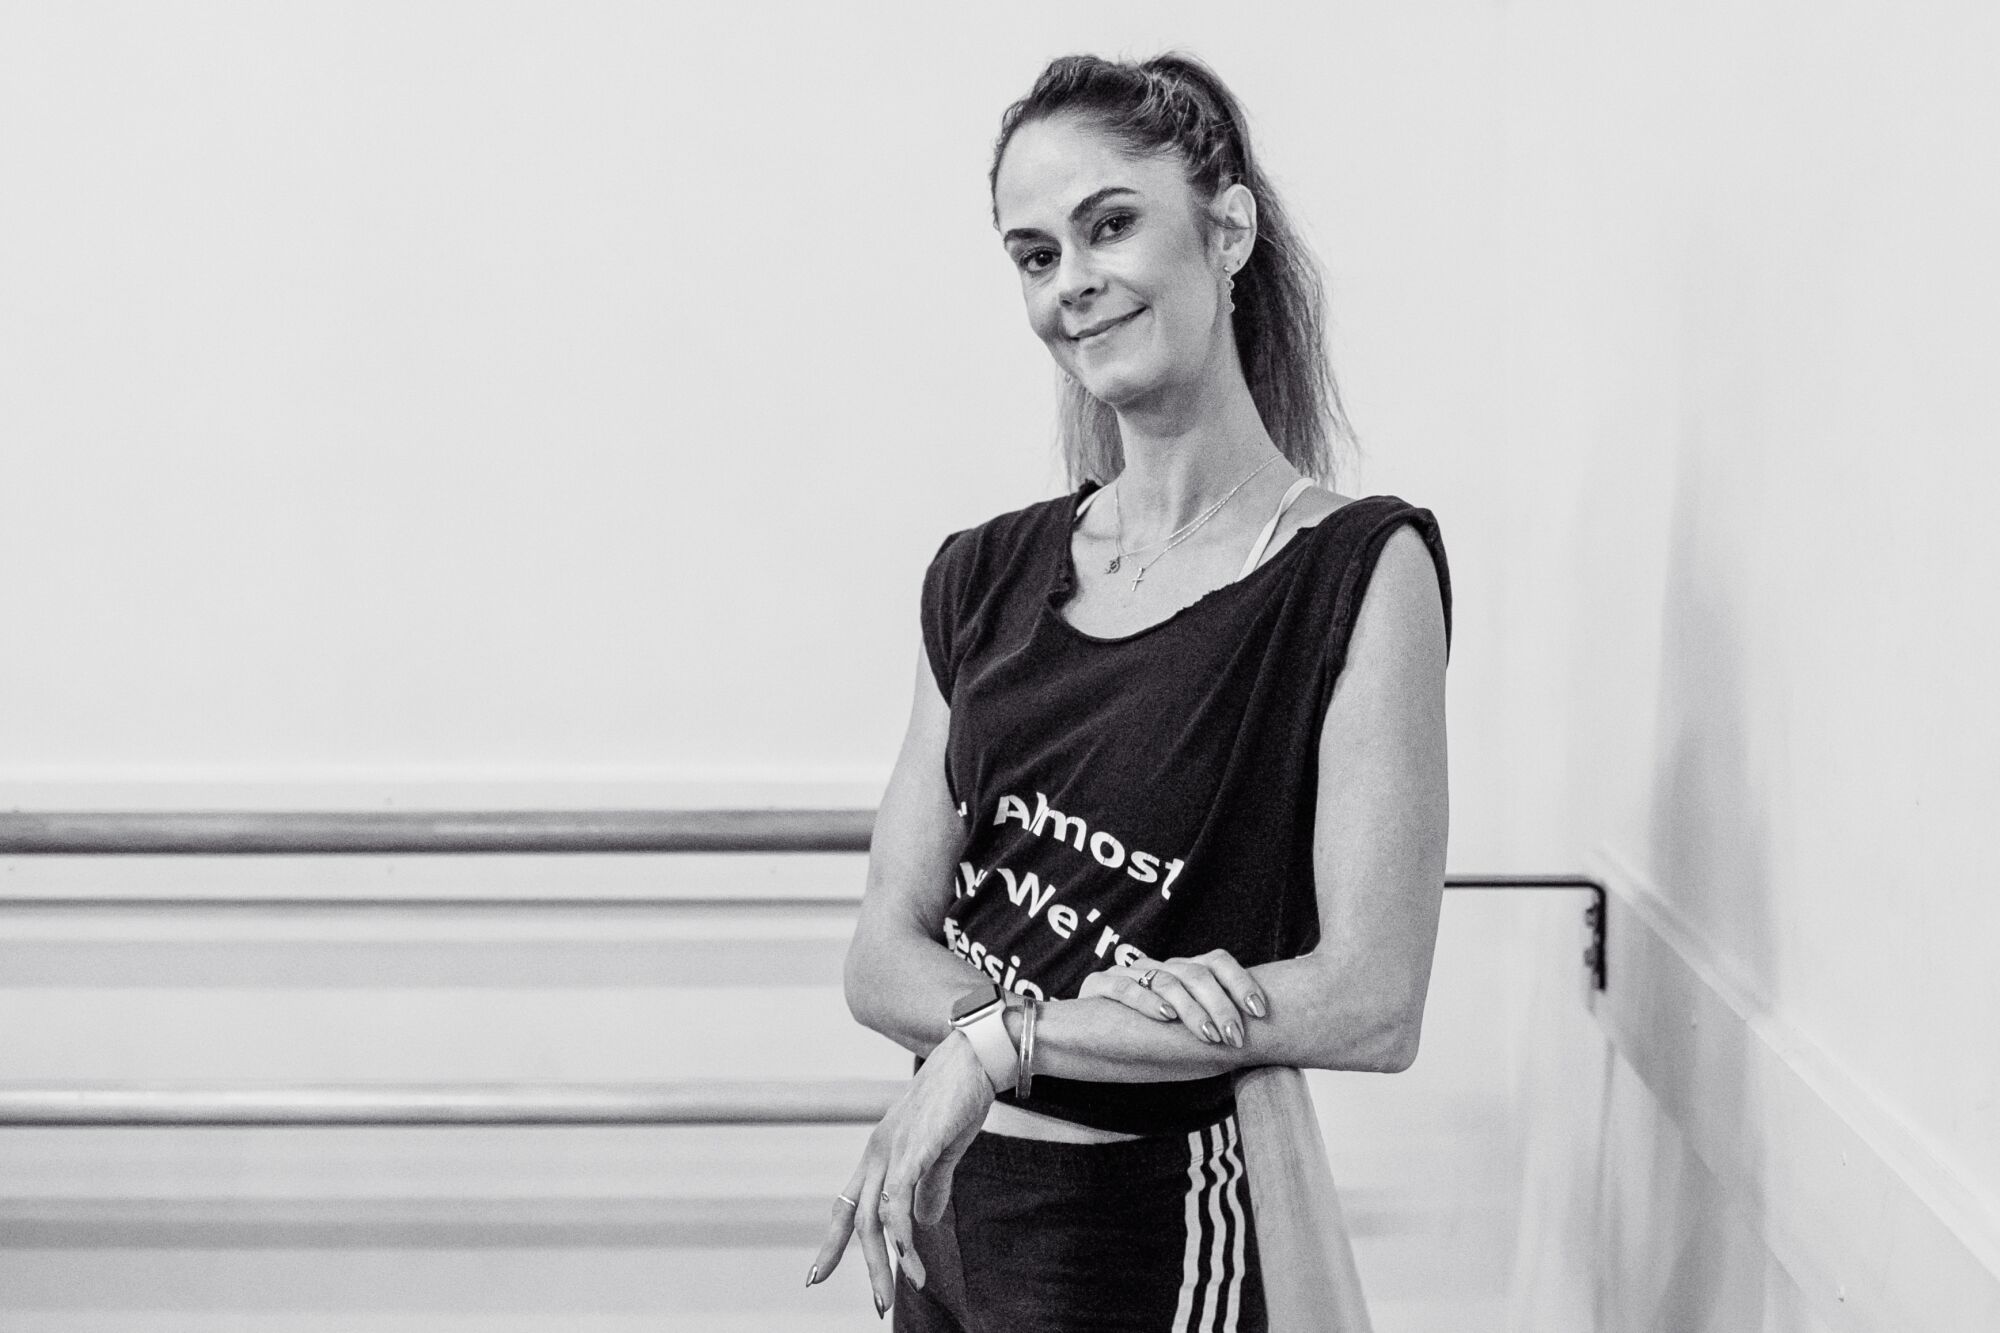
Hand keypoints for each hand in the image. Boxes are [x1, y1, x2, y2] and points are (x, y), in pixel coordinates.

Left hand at [805, 1028, 996, 1312]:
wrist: (975, 1056)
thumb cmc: (960, 1097)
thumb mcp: (942, 1148)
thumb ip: (931, 1185)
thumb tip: (924, 1222)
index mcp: (880, 1152)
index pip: (846, 1203)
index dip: (833, 1241)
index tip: (817, 1274)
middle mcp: (877, 1153)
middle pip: (854, 1219)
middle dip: (859, 1265)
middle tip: (873, 1305)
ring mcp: (892, 1151)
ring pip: (872, 1221)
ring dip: (882, 1264)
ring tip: (890, 1297)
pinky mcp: (914, 1151)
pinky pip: (898, 1205)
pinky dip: (903, 1240)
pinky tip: (912, 1265)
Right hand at [1077, 948, 1267, 1047]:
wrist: (1075, 1044)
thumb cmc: (1137, 1046)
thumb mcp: (1182, 1040)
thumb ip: (1211, 1032)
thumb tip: (1260, 1044)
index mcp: (1179, 973)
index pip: (1218, 962)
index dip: (1242, 982)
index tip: (1260, 1012)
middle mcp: (1157, 967)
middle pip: (1197, 973)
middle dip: (1221, 1005)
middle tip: (1235, 1037)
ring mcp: (1128, 974)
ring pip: (1167, 980)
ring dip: (1192, 1009)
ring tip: (1208, 1034)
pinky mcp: (1098, 985)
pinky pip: (1125, 986)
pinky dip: (1147, 1000)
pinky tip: (1165, 1017)